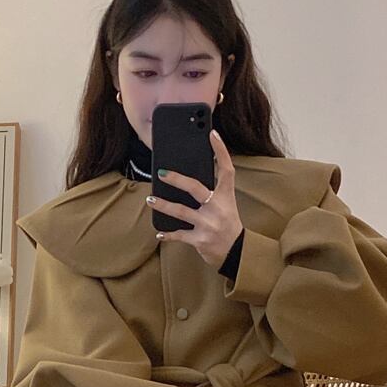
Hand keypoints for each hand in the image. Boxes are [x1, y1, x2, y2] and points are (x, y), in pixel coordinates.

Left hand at [147, 129, 242, 267]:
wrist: (236, 253)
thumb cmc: (227, 224)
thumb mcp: (226, 204)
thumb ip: (213, 190)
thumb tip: (192, 174)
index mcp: (226, 196)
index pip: (226, 169)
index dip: (220, 150)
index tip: (212, 133)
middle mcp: (217, 208)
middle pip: (195, 188)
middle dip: (177, 179)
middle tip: (161, 173)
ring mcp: (208, 224)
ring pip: (181, 212)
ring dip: (163, 205)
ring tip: (150, 200)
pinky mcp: (200, 240)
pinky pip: (179, 235)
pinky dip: (168, 235)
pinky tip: (159, 233)